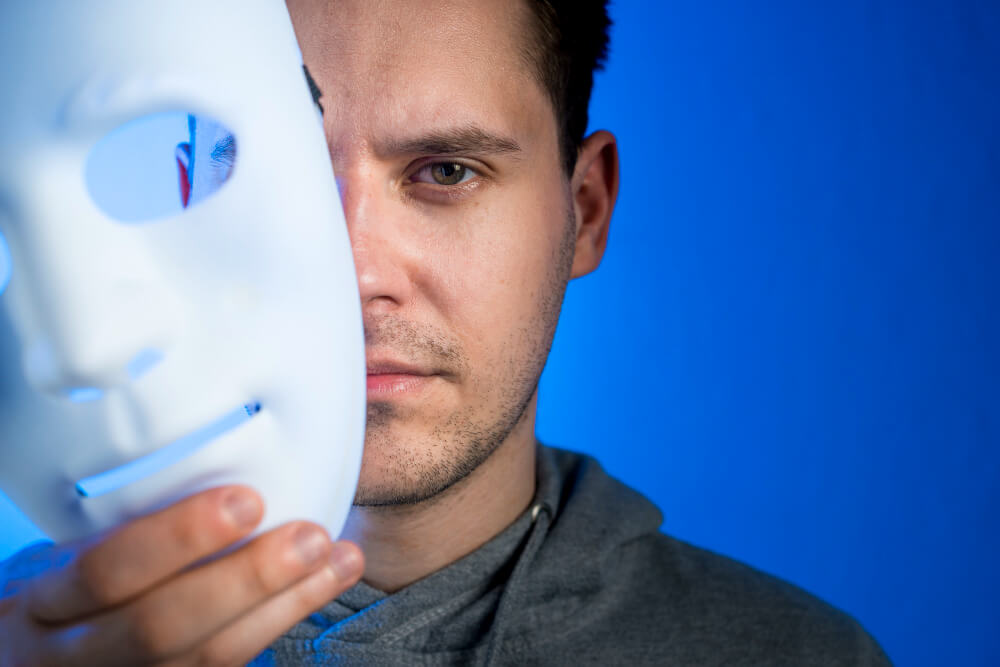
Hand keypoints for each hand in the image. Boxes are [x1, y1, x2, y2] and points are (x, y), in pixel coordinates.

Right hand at [0, 486, 363, 665]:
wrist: (47, 648)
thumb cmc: (68, 582)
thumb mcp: (71, 548)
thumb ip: (125, 519)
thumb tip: (218, 445)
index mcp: (44, 602)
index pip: (106, 573)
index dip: (178, 538)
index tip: (245, 500)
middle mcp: (74, 653)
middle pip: (161, 625)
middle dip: (245, 580)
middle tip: (308, 537)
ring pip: (208, 656)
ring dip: (285, 603)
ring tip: (336, 558)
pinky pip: (229, 663)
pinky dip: (283, 619)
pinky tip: (322, 584)